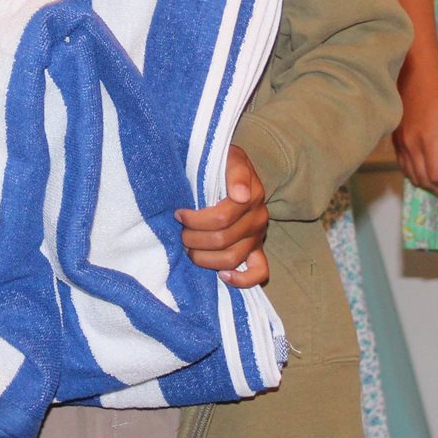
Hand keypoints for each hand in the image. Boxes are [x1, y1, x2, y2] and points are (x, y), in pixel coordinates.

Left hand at [176, 146, 269, 287]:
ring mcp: (258, 237)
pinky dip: (241, 280)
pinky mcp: (258, 250)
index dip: (195, 220)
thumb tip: (240, 195)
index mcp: (252, 196)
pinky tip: (222, 276)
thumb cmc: (225, 165)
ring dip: (204, 258)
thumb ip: (236, 171)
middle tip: (180, 232)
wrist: (235, 172)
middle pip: (222, 240)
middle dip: (193, 238)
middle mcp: (258, 219)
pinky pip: (259, 272)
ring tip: (189, 249)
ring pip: (231, 259)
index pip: (221, 218)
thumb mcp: (230, 157)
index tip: (179, 213)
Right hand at [394, 58, 437, 201]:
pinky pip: (404, 165)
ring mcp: (400, 142)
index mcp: (429, 139)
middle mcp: (411, 145)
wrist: (414, 70)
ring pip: (412, 176)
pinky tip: (429, 171)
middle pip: (424, 181)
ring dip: (429, 185)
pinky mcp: (395, 138)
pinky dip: (417, 175)